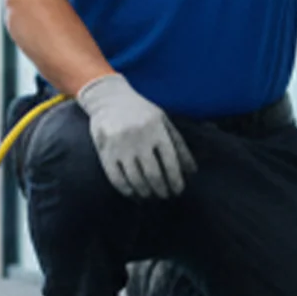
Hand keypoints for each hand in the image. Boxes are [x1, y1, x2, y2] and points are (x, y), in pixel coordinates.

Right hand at [75, 73, 197, 199]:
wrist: (108, 98)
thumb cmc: (141, 111)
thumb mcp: (164, 121)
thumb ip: (179, 145)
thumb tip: (192, 172)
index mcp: (156, 130)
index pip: (170, 163)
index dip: (176, 181)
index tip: (178, 190)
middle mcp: (139, 139)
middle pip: (153, 175)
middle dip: (162, 190)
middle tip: (165, 196)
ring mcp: (120, 146)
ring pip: (135, 179)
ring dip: (145, 193)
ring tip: (151, 196)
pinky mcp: (105, 152)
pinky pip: (116, 178)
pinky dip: (126, 190)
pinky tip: (133, 194)